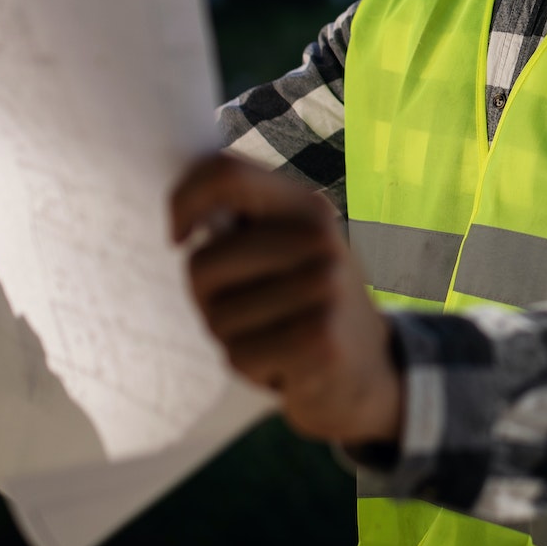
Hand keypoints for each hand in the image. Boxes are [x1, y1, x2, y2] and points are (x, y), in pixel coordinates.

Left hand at [171, 154, 402, 447]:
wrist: (368, 371)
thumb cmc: (305, 308)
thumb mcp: (287, 253)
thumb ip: (241, 225)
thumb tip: (179, 224)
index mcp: (306, 207)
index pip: (226, 174)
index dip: (183, 201)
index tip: (178, 238)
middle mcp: (321, 239)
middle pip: (204, 262)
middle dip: (206, 298)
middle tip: (247, 311)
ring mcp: (327, 288)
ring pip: (218, 317)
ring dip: (233, 339)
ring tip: (273, 338)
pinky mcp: (322, 339)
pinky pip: (239, 355)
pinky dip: (252, 369)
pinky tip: (285, 365)